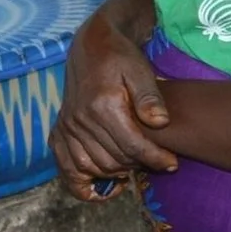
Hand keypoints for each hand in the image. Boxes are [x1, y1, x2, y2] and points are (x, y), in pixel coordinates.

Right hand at [51, 13, 176, 201]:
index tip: (172, 163)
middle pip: (115, 161)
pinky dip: (83, 184)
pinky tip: (103, 185)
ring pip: (94, 167)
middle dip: (139, 165)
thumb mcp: (141, 70)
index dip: (156, 159)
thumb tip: (160, 122)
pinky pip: (67, 169)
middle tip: (156, 161)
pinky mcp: (59, 132)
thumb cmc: (121, 57)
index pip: (133, 146)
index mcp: (103, 105)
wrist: (91, 46)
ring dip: (117, 173)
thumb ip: (150, 97)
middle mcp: (80, 119)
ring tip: (134, 165)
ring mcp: (67, 127)